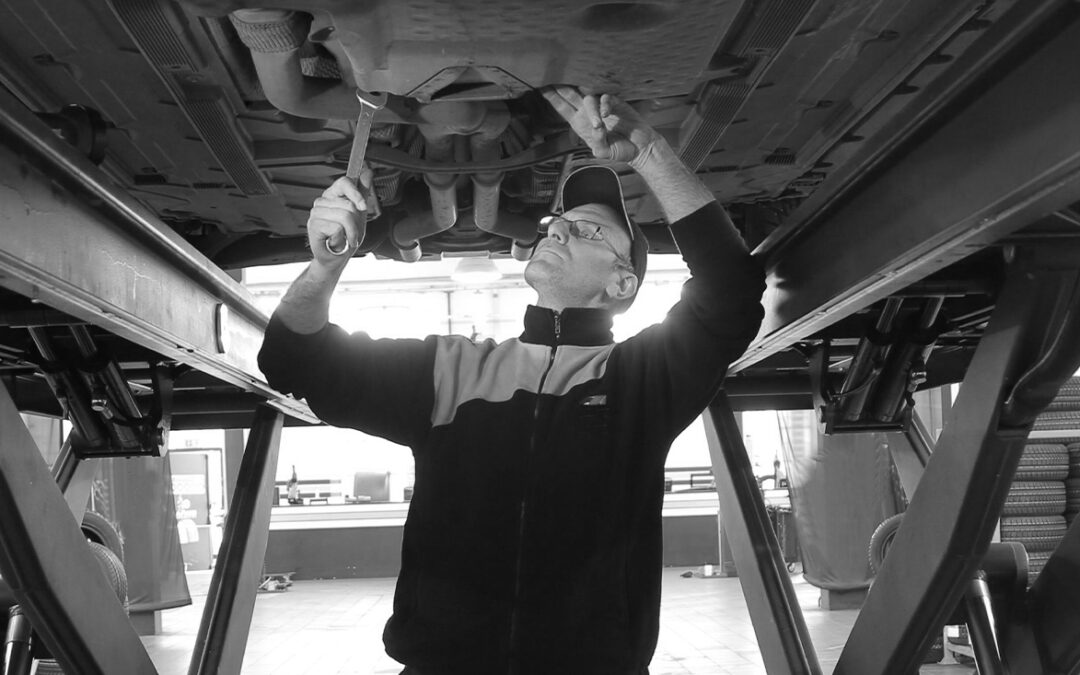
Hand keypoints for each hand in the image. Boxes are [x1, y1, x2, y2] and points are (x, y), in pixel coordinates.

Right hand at [307, 170, 370, 264]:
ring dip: (351, 232)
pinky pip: (337, 227)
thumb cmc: (346, 236)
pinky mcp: (313, 225)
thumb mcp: (359, 213)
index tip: (363, 206)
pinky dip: (342, 238)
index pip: (344, 182)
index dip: (356, 193)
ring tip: (345, 238)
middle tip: (352, 232)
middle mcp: (322, 202)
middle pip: (349, 204)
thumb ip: (362, 192)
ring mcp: (316, 213)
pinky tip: (337, 242)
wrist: (336, 257)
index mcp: (332, 196)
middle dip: (356, 223)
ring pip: (345, 216)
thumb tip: (367, 172)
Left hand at [541, 86, 658, 163]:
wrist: (640, 148)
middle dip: (562, 88)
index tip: (542, 88)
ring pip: (589, 98)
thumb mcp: (604, 152)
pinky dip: (604, 105)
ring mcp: (601, 107)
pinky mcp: (616, 104)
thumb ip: (598, 143)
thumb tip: (597, 128)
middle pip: (571, 96)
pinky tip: (607, 115)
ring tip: (598, 125)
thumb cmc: (620, 150)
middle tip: (553, 79)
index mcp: (580, 123)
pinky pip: (606, 98)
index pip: (563, 107)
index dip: (553, 98)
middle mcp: (588, 113)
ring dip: (591, 109)